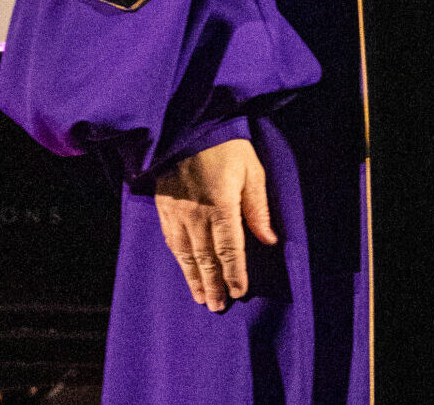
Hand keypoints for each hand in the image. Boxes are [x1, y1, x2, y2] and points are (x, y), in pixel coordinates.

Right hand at [154, 137, 277, 311]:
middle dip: (214, 285)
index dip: (235, 274)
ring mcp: (176, 213)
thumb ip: (258, 208)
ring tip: (201, 298)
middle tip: (218, 306)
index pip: (230, 250)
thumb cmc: (227, 146)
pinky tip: (184, 269)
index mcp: (221, 206)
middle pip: (206, 259)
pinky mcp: (163, 208)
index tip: (239, 292)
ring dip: (194, 278)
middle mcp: (196, 216)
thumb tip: (270, 240)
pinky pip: (170, 241)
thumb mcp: (251, 170)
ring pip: (185, 255)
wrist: (189, 125)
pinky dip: (179, 260)